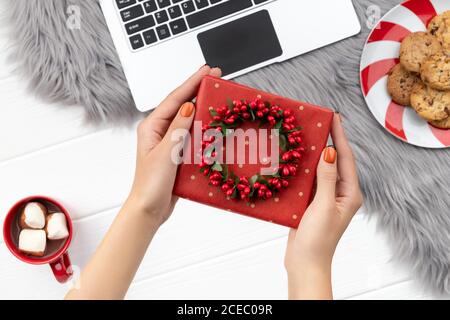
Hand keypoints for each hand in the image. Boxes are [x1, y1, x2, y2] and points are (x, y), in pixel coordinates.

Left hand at [127, 65, 221, 224]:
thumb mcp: (165, 154)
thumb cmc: (150, 184)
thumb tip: (189, 106)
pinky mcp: (177, 152)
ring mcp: (169, 141)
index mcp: (151, 127)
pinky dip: (203, 126)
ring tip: (216, 94)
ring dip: (202, 106)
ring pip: (188, 118)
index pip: (175, 99)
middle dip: (198, 89)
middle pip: (181, 104)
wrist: (149, 208)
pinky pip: (192, 134)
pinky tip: (213, 123)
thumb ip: (178, 129)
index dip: (192, 82)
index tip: (207, 71)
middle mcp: (159, 131)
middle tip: (215, 76)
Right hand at [284, 113, 362, 298]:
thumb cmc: (318, 239)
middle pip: (335, 161)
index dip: (340, 136)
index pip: (346, 158)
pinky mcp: (311, 202)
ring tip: (306, 134)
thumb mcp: (324, 206)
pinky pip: (309, 180)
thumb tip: (330, 152)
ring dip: (314, 153)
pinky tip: (295, 159)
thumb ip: (327, 178)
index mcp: (350, 193)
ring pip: (320, 169)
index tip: (334, 117)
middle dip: (328, 141)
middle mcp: (340, 193)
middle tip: (319, 121)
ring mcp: (325, 197)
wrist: (305, 262)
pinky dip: (303, 168)